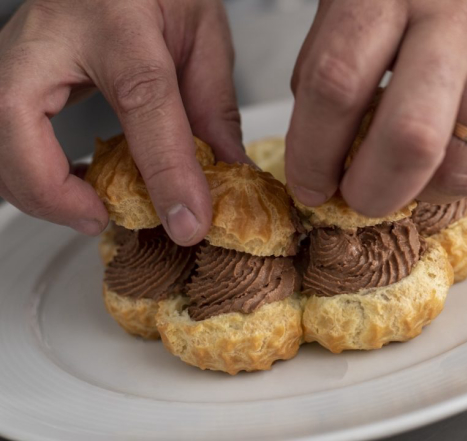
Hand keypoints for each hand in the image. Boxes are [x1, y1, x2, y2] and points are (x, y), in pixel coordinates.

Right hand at [0, 0, 245, 244]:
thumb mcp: (201, 32)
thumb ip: (213, 105)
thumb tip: (228, 173)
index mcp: (118, 22)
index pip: (142, 102)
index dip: (166, 171)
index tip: (188, 221)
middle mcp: (49, 37)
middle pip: (17, 131)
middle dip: (54, 196)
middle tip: (104, 218)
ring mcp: (15, 55)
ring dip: (38, 191)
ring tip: (92, 205)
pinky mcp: (6, 75)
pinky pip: (1, 139)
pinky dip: (28, 174)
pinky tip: (73, 180)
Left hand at [286, 0, 466, 215]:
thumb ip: (337, 56)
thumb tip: (321, 141)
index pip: (336, 86)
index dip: (313, 152)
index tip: (308, 183)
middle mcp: (458, 23)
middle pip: (410, 141)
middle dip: (373, 193)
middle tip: (357, 200)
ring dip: (425, 191)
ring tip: (407, 174)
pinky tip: (451, 139)